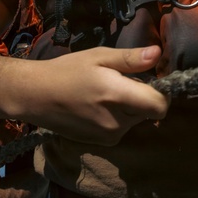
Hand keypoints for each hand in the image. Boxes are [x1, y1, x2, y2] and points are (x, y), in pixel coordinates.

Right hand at [20, 45, 168, 144]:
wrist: (35, 97)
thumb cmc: (66, 71)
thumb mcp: (98, 57)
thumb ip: (130, 59)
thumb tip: (158, 54)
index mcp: (118, 96)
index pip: (161, 105)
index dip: (162, 91)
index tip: (150, 78)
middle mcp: (118, 122)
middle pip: (149, 111)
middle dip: (142, 96)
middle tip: (120, 81)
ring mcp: (110, 136)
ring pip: (137, 119)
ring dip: (130, 107)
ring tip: (106, 93)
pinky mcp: (103, 142)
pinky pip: (123, 128)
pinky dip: (119, 117)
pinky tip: (98, 105)